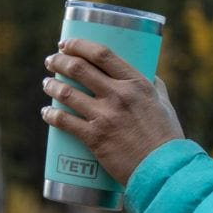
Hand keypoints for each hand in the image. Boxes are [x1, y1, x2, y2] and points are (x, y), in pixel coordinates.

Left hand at [42, 38, 184, 186]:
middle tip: (52, 61)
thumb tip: (147, 73)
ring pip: (67, 93)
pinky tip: (46, 112)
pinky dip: (51, 115)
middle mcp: (119, 96)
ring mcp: (105, 117)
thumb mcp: (164, 104)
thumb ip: (154, 87)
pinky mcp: (95, 138)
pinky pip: (65, 122)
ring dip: (51, 85)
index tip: (67, 44)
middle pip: (79, 69)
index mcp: (137, 83)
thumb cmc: (166, 137)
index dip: (79, 45)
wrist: (163, 168)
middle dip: (60, 61)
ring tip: (47, 83)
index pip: (102, 54)